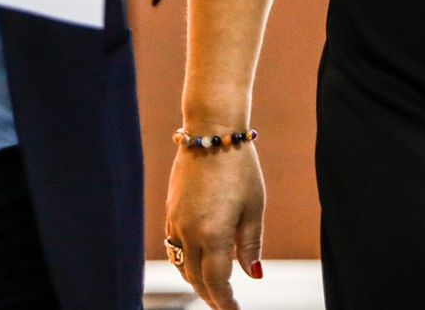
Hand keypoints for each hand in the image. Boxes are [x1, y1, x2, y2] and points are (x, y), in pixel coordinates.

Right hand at [166, 141, 265, 309]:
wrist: (210, 132)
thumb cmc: (239, 167)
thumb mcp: (254, 206)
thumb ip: (250, 244)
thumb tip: (253, 276)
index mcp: (213, 234)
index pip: (217, 282)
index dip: (226, 302)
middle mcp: (189, 232)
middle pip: (196, 279)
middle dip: (212, 297)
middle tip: (226, 306)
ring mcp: (176, 222)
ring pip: (181, 266)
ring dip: (196, 282)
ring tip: (214, 290)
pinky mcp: (170, 211)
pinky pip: (173, 248)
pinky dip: (185, 263)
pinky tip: (197, 264)